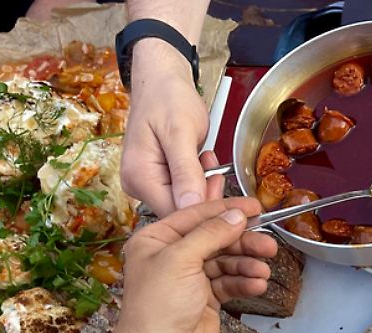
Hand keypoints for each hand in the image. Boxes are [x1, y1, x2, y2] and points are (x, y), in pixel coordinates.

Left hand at [115, 197, 275, 332]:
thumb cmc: (158, 306)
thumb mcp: (181, 260)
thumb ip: (210, 234)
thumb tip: (235, 216)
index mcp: (158, 239)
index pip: (197, 215)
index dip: (227, 210)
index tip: (254, 207)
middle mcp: (174, 255)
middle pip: (216, 239)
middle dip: (243, 243)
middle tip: (267, 244)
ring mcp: (191, 276)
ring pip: (227, 261)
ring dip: (247, 265)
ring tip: (263, 271)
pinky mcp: (206, 296)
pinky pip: (229, 282)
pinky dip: (244, 282)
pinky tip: (256, 285)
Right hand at [121, 40, 213, 215]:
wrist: (161, 80)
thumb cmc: (168, 97)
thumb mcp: (181, 132)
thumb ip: (186, 171)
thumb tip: (190, 205)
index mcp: (139, 177)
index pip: (177, 213)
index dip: (208, 210)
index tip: (234, 203)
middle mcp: (138, 185)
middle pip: (182, 210)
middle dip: (208, 195)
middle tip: (219, 170)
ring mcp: (146, 183)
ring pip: (186, 201)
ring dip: (205, 185)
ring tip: (209, 158)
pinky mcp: (158, 178)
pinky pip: (184, 190)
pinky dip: (199, 179)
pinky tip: (202, 160)